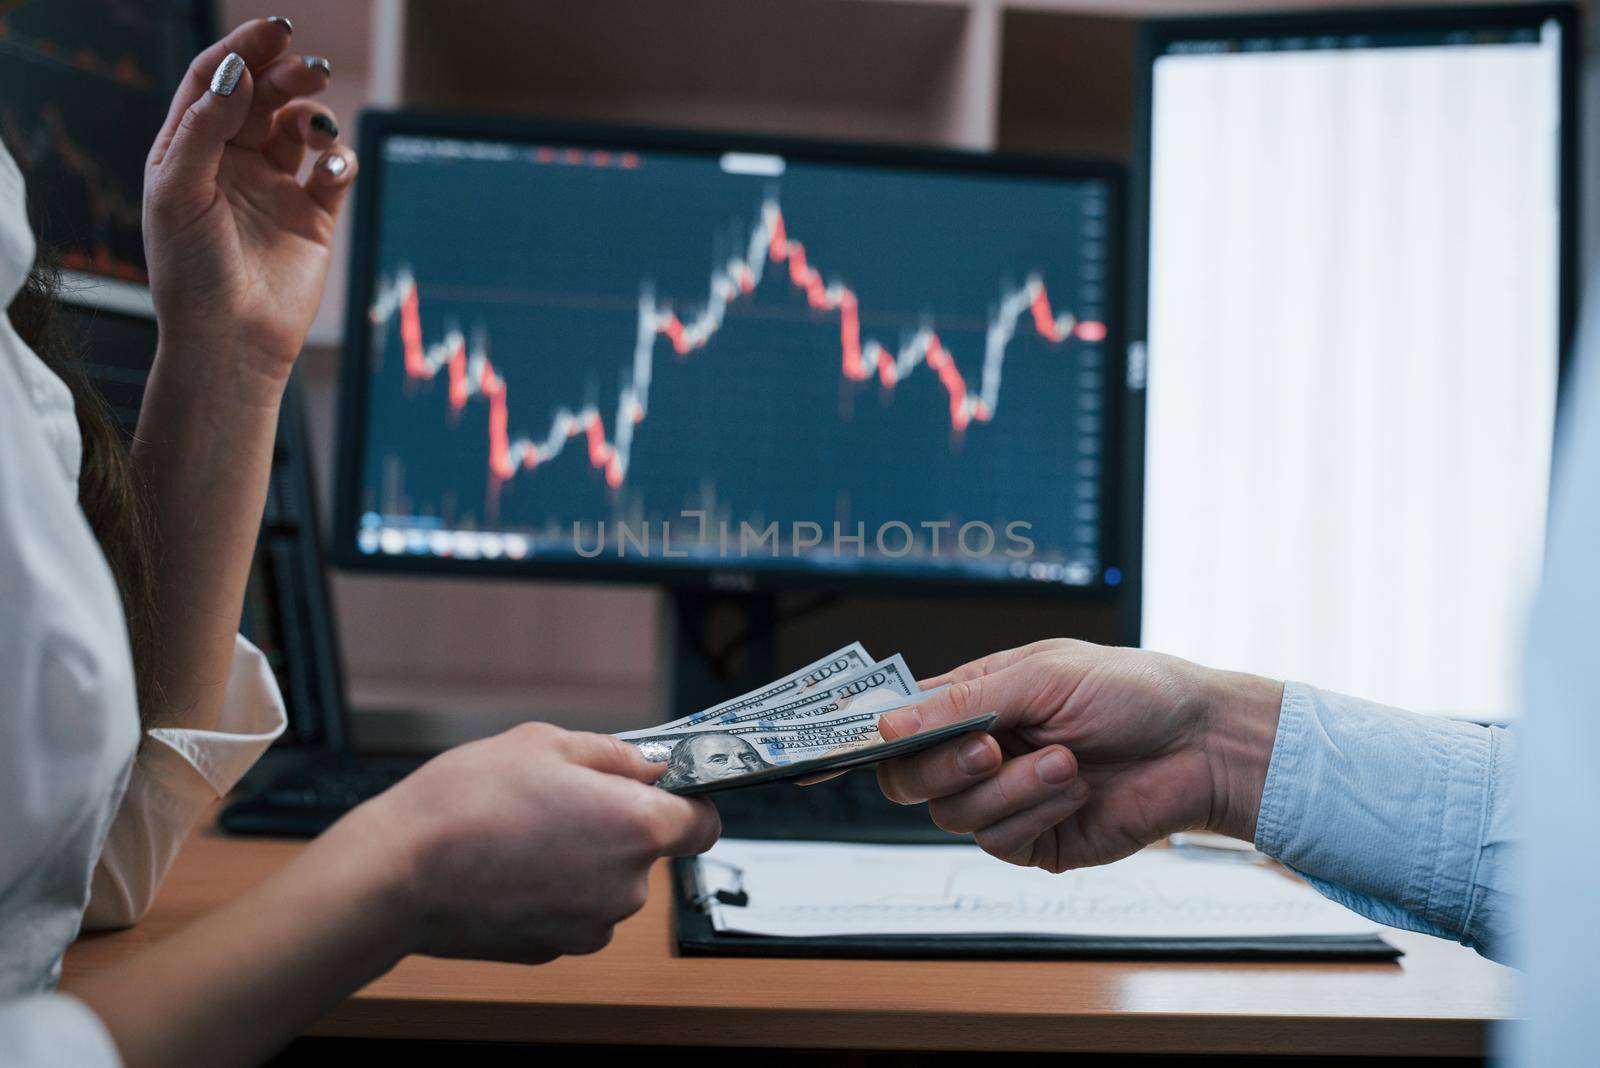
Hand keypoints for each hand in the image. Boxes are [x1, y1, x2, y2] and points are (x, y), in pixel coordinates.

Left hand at [144, 18, 355, 390]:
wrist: (231, 343)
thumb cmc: (191, 274)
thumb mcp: (179, 193)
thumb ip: (203, 128)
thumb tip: (235, 71)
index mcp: (190, 150)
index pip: (216, 80)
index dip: (243, 49)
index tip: (275, 30)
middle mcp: (233, 163)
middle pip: (263, 96)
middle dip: (288, 75)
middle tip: (312, 69)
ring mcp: (276, 188)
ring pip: (300, 128)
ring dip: (314, 115)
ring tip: (319, 125)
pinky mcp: (315, 219)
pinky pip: (334, 174)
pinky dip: (340, 161)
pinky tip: (333, 167)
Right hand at [344, 724, 720, 963]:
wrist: (397, 875)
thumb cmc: (466, 803)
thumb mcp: (545, 742)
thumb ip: (614, 754)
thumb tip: (649, 764)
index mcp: (637, 827)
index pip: (703, 822)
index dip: (687, 800)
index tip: (664, 788)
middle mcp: (626, 886)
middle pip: (648, 851)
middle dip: (617, 824)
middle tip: (561, 797)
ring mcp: (591, 925)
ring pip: (607, 881)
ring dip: (582, 858)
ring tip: (524, 830)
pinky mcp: (554, 948)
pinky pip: (572, 909)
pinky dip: (553, 889)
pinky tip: (509, 864)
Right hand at [874, 639, 1282, 872]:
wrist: (1201, 745)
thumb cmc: (1132, 692)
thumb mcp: (1042, 676)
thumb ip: (963, 701)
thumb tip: (889, 726)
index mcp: (973, 701)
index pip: (899, 723)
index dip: (870, 737)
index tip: (851, 748)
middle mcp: (980, 753)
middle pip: (908, 779)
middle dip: (941, 765)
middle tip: (989, 746)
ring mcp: (1004, 800)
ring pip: (953, 814)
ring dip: (1011, 787)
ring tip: (1066, 761)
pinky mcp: (1033, 841)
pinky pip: (999, 841)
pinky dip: (1037, 811)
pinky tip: (1077, 790)